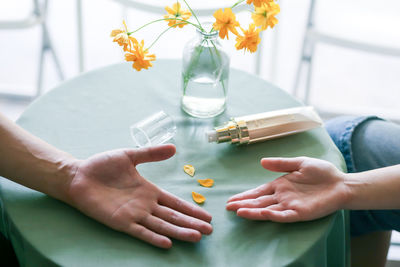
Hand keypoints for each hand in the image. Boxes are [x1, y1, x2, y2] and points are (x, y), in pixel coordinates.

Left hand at [67, 144, 211, 248]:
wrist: (79, 175)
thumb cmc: (102, 166)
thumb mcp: (130, 155)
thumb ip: (151, 154)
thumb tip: (174, 148)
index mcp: (149, 191)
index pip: (175, 202)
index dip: (191, 209)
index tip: (207, 216)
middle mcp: (145, 205)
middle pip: (173, 216)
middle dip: (191, 223)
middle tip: (209, 231)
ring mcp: (134, 214)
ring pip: (161, 225)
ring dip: (179, 232)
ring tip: (196, 237)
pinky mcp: (120, 222)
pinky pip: (140, 231)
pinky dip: (153, 237)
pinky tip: (168, 243)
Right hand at [226, 157, 348, 221]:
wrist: (342, 183)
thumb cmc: (322, 173)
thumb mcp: (300, 162)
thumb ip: (281, 163)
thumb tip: (262, 161)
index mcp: (280, 185)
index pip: (258, 192)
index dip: (245, 196)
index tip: (231, 200)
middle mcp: (282, 197)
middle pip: (259, 202)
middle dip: (243, 204)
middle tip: (228, 207)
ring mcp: (290, 206)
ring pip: (267, 210)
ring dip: (253, 211)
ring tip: (239, 212)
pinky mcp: (301, 213)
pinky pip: (284, 215)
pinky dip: (273, 215)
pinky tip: (263, 213)